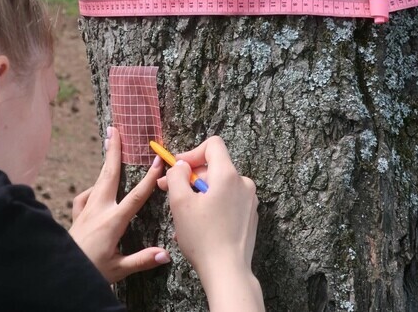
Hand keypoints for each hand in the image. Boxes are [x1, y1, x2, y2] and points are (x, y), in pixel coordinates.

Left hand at [68, 127, 169, 282]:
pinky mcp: (77, 217)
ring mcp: (86, 211)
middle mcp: (99, 211)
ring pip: (98, 181)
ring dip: (105, 163)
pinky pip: (84, 196)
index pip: (136, 196)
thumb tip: (166, 254)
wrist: (60, 274)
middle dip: (114, 151)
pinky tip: (96, 188)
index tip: (157, 159)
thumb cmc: (91, 272)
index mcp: (113, 222)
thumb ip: (142, 260)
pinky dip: (91, 188)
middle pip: (109, 175)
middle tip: (115, 130)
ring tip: (110, 145)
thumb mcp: (119, 269)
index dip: (148, 177)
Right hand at [159, 136, 263, 310]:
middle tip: (168, 191)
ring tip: (182, 216)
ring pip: (218, 187)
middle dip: (190, 177)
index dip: (191, 153)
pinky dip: (211, 206)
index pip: (213, 145)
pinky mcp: (249, 217)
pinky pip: (226, 202)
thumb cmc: (203, 237)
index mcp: (228, 175)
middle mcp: (243, 184)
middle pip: (214, 167)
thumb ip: (177, 176)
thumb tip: (180, 166)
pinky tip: (197, 226)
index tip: (177, 169)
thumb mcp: (180, 203)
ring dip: (198, 194)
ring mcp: (249, 201)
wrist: (227, 271)